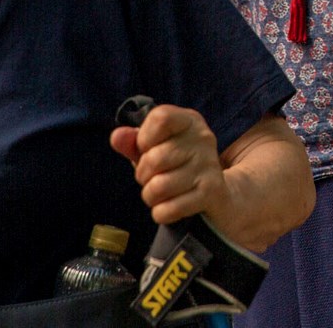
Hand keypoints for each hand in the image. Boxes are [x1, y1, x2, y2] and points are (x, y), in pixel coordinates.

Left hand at [109, 105, 229, 226]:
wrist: (216, 193)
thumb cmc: (178, 165)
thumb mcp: (155, 148)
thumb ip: (133, 142)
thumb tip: (116, 137)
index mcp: (189, 121)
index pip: (160, 118)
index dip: (143, 137)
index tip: (147, 148)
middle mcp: (203, 139)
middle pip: (154, 158)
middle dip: (143, 174)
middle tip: (153, 177)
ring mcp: (208, 166)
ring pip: (158, 188)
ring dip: (151, 196)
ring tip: (161, 192)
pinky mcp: (211, 193)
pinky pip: (167, 210)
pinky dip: (161, 213)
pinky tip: (171, 205)